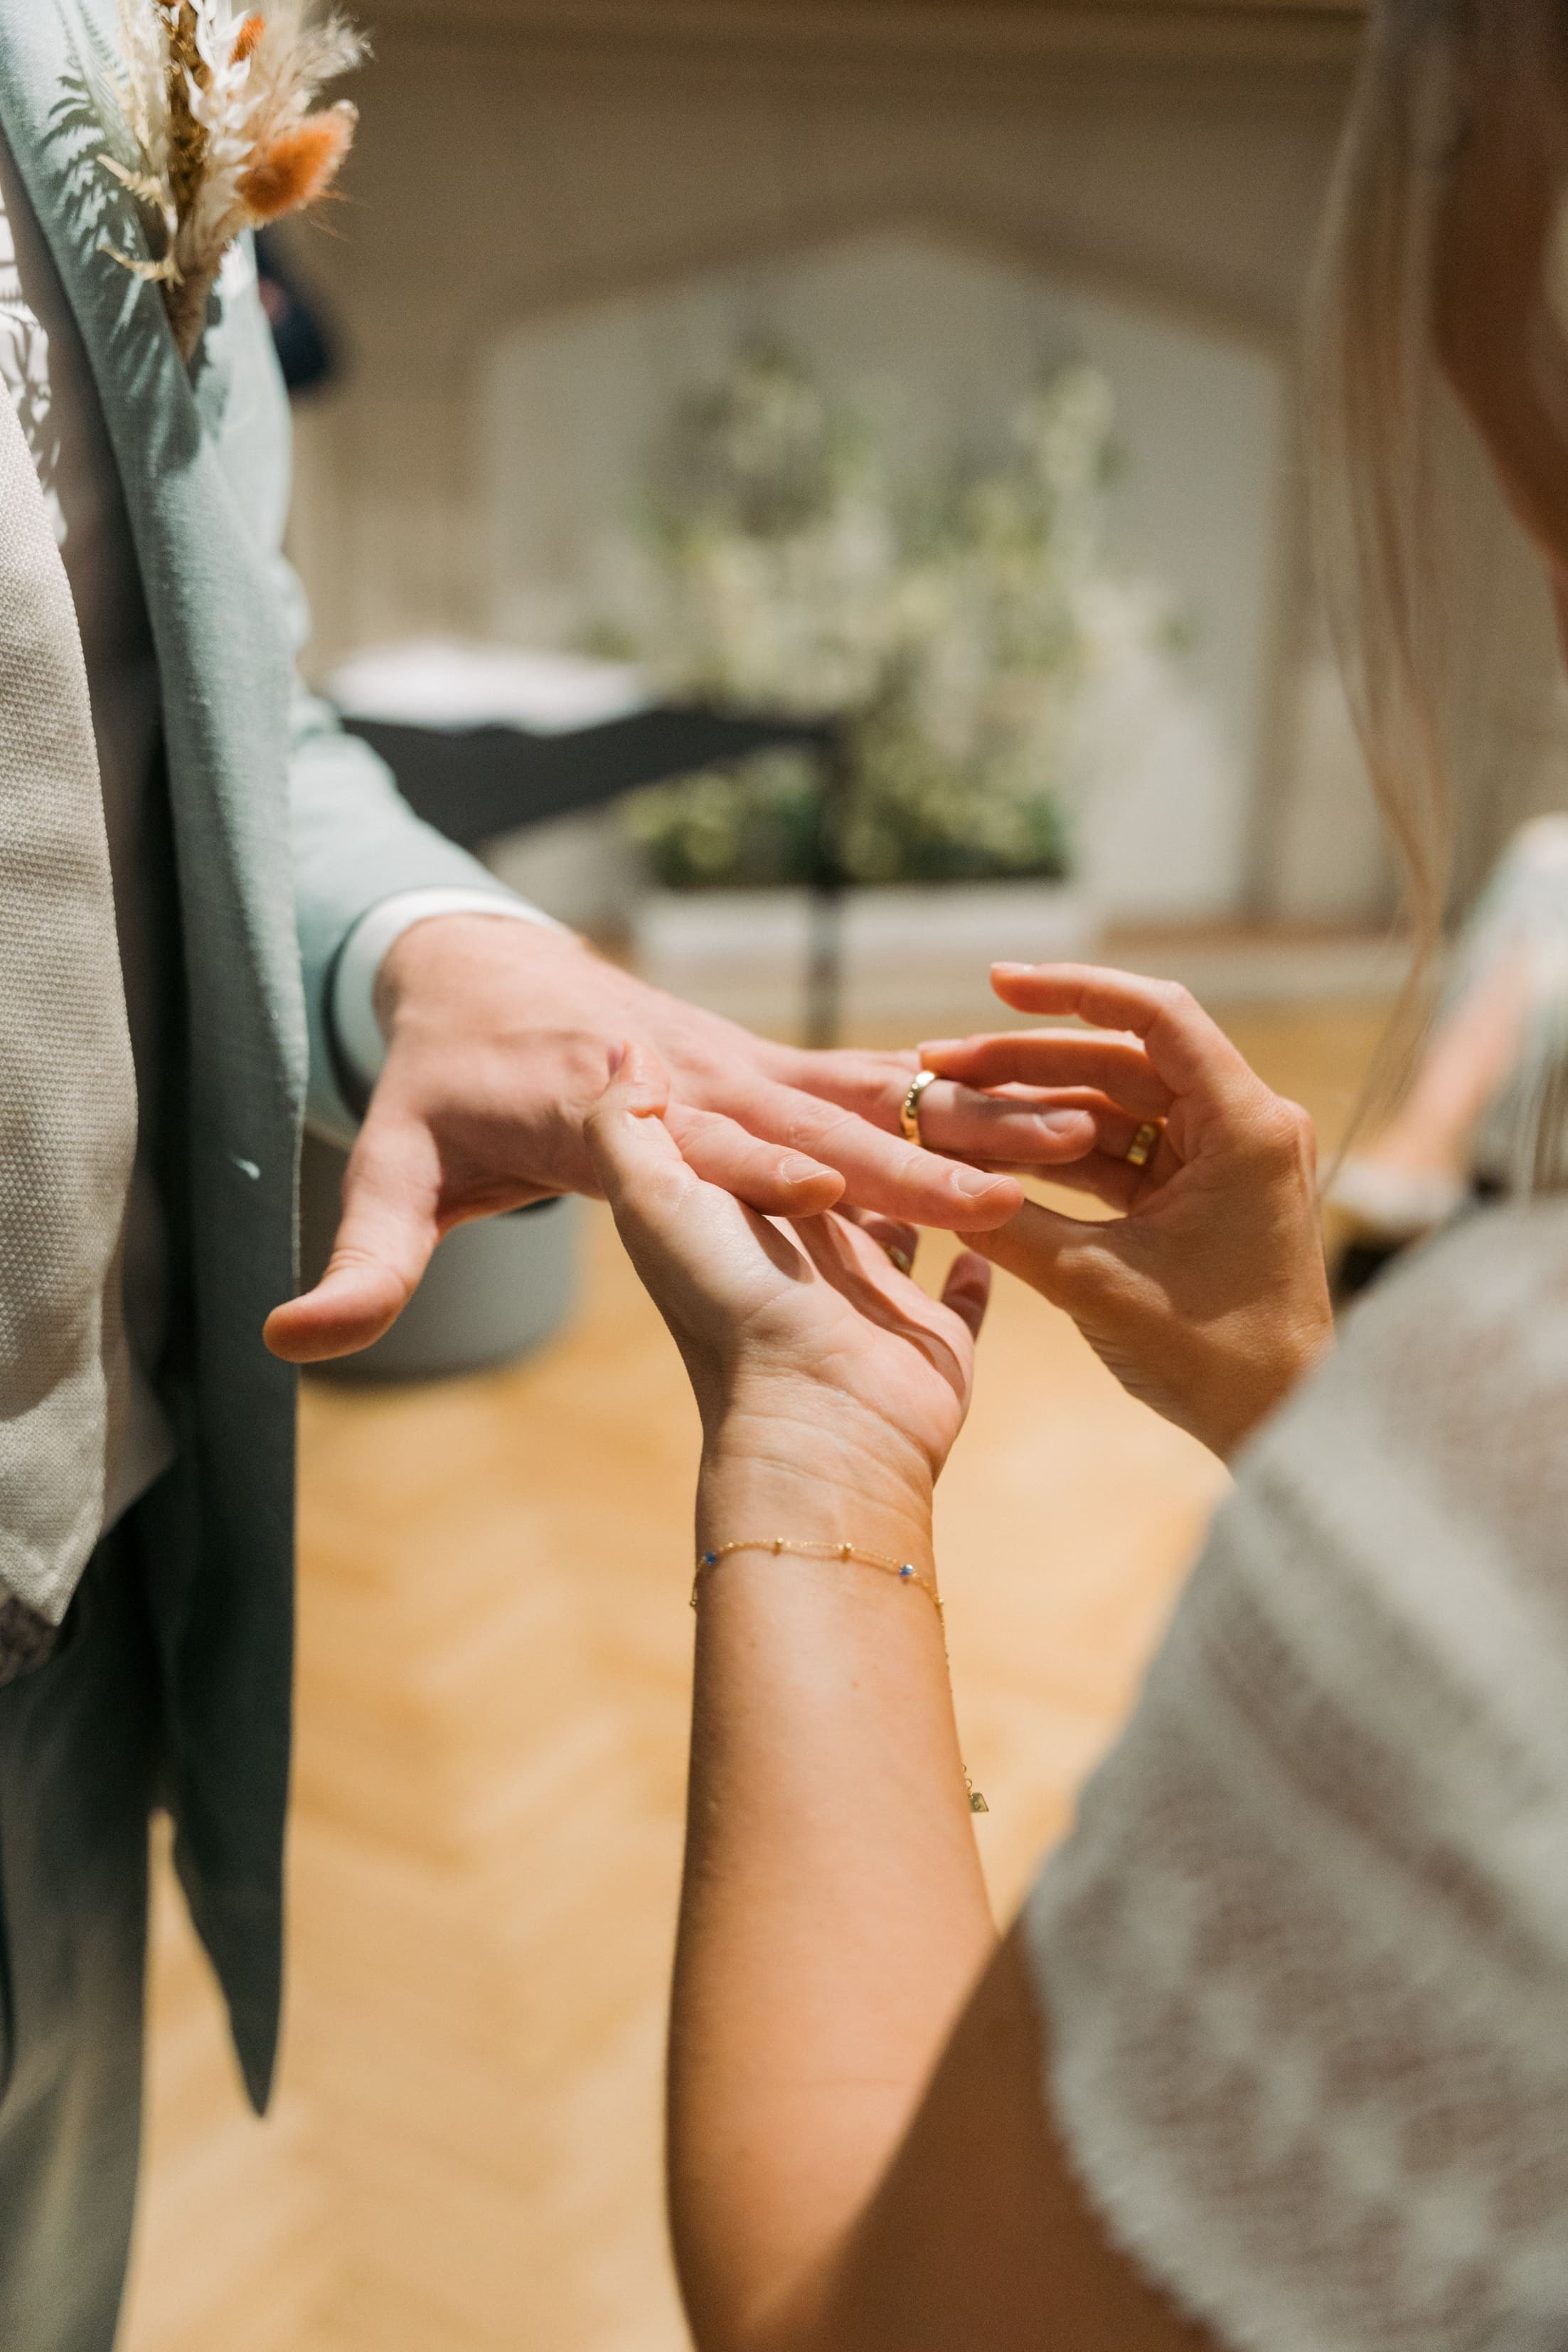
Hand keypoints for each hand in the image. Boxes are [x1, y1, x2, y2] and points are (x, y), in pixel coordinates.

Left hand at [265, 914, 1089, 1362]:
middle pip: (818, 1121)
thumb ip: (362, 1258)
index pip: (711, 1151)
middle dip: (912, 1162)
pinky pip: (869, 1081)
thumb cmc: (435, 1086)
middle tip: (1014, 1188)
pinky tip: (1037, 1109)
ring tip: (1071, 1131)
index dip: (779, 1181)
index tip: (851, 1210)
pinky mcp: (769, 1063)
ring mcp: (741, 1061)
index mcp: (610, 1105)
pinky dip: (947, 1099)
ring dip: (962, 1118)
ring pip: (868, 1094)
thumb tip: (292, 1340)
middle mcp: (691, 1073)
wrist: (476, 974)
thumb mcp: (388, 1168)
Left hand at [582, 1043, 991, 1503]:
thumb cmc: (731, 1305)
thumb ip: (628, 1126)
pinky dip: (983, 1257)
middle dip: (902, 1125)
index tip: (843, 1041)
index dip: (817, 1089)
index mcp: (757, 1207)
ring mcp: (878, 1293)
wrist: (813, 1422)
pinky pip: (967, 1289)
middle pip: (864, 1165)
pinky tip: (1001, 1214)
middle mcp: (815, 1246)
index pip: (791, 1129)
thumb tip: (629, 1054)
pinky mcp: (935, 1336)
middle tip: (951, 1070)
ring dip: (949, 1173)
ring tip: (988, 1123)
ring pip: (919, 1214)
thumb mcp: (656, 1201)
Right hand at [923, 964, 1333, 1457]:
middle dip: (1029, 1059)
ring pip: (1114, 1105)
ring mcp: (1221, 1158)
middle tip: (943, 1063)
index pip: (1156, 1016)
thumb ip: (1013, 1222)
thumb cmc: (1213, 1356)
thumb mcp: (1097, 1283)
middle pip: (1122, 1059)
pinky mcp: (1200, 1193)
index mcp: (1244, 1125)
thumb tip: (932, 1172)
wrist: (1280, 1422)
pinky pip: (1120, 1152)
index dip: (1073, 990)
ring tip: (952, 1106)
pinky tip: (991, 1151)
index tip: (999, 983)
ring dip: (1037, 1107)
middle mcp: (1242, 1125)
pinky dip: (1059, 1152)